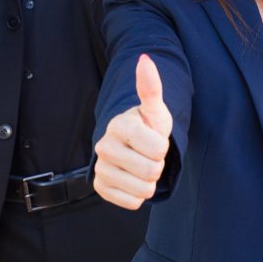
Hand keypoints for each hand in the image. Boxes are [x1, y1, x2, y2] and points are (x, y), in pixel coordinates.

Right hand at [93, 55, 172, 209]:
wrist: (133, 148)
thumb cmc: (148, 127)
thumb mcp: (155, 110)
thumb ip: (151, 87)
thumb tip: (145, 59)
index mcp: (120, 125)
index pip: (158, 149)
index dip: (163, 147)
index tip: (155, 140)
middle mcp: (104, 146)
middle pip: (151, 170)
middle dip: (157, 165)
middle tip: (149, 155)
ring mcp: (100, 168)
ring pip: (143, 189)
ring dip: (149, 181)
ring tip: (141, 166)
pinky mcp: (99, 187)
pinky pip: (132, 202)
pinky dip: (138, 195)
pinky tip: (132, 179)